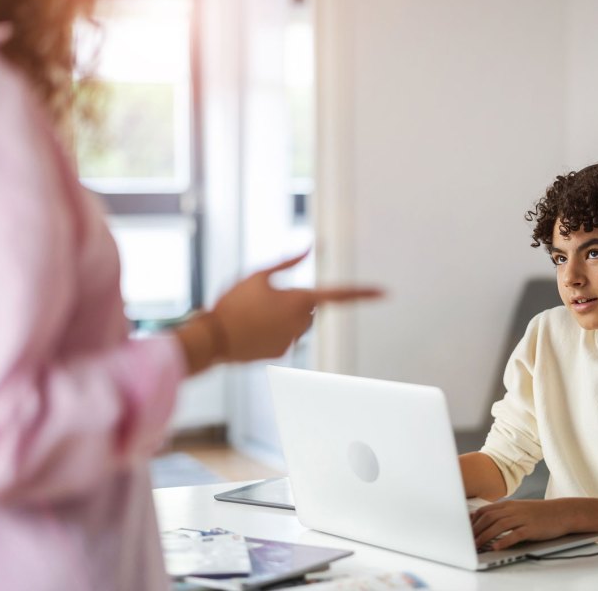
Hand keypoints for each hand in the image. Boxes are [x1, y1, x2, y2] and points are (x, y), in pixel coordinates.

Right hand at [210, 251, 381, 361]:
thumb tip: (310, 245)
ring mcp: (294, 339)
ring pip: (298, 324)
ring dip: (284, 317)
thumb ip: (288, 261)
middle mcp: (302, 322)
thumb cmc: (234, 302)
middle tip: (263, 300)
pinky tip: (252, 330)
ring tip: (254, 315)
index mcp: (300, 299)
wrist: (213, 338)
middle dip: (295, 302)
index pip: (339, 294)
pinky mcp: (283, 353)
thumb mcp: (258, 274)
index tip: (385, 292)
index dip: (363, 292)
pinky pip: (286, 337)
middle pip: (310, 308)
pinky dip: (273, 332)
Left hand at [471, 499, 572, 550]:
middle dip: (476, 530)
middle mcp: (513, 509)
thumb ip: (503, 513)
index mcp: (509, 505)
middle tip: (467, 540)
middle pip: (489, 518)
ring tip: (477, 545)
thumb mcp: (519, 509)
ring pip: (499, 525)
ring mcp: (523, 518)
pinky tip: (496, 547)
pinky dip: (504, 541)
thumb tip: (487, 521)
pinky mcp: (532, 528)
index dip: (473, 521)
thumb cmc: (540, 512)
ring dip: (485, 536)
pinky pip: (515, 534)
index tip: (465, 530)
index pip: (485, 511)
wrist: (562, 512)